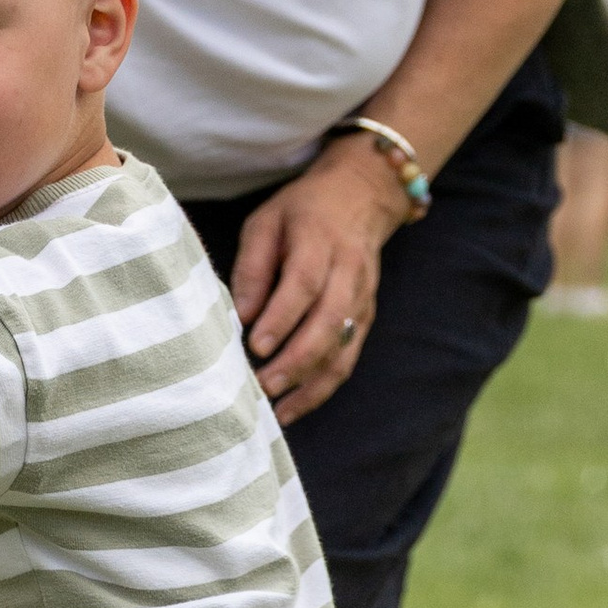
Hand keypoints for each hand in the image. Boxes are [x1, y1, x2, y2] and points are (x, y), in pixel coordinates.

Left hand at [229, 140, 402, 425]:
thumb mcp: (266, 221)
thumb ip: (253, 266)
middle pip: (329, 322)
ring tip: (278, 411)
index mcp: (320, 242)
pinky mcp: (366, 316)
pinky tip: (296, 406)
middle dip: (297, 360)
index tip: (256, 346)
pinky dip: (324, 386)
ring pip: (344, 347)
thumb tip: (241, 314)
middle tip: (265, 387)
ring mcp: (363, 298)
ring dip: (312, 384)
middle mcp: (348, 273)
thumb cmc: (302, 211)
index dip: (282, 318)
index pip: (304, 285)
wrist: (362, 196)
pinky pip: (349, 356)